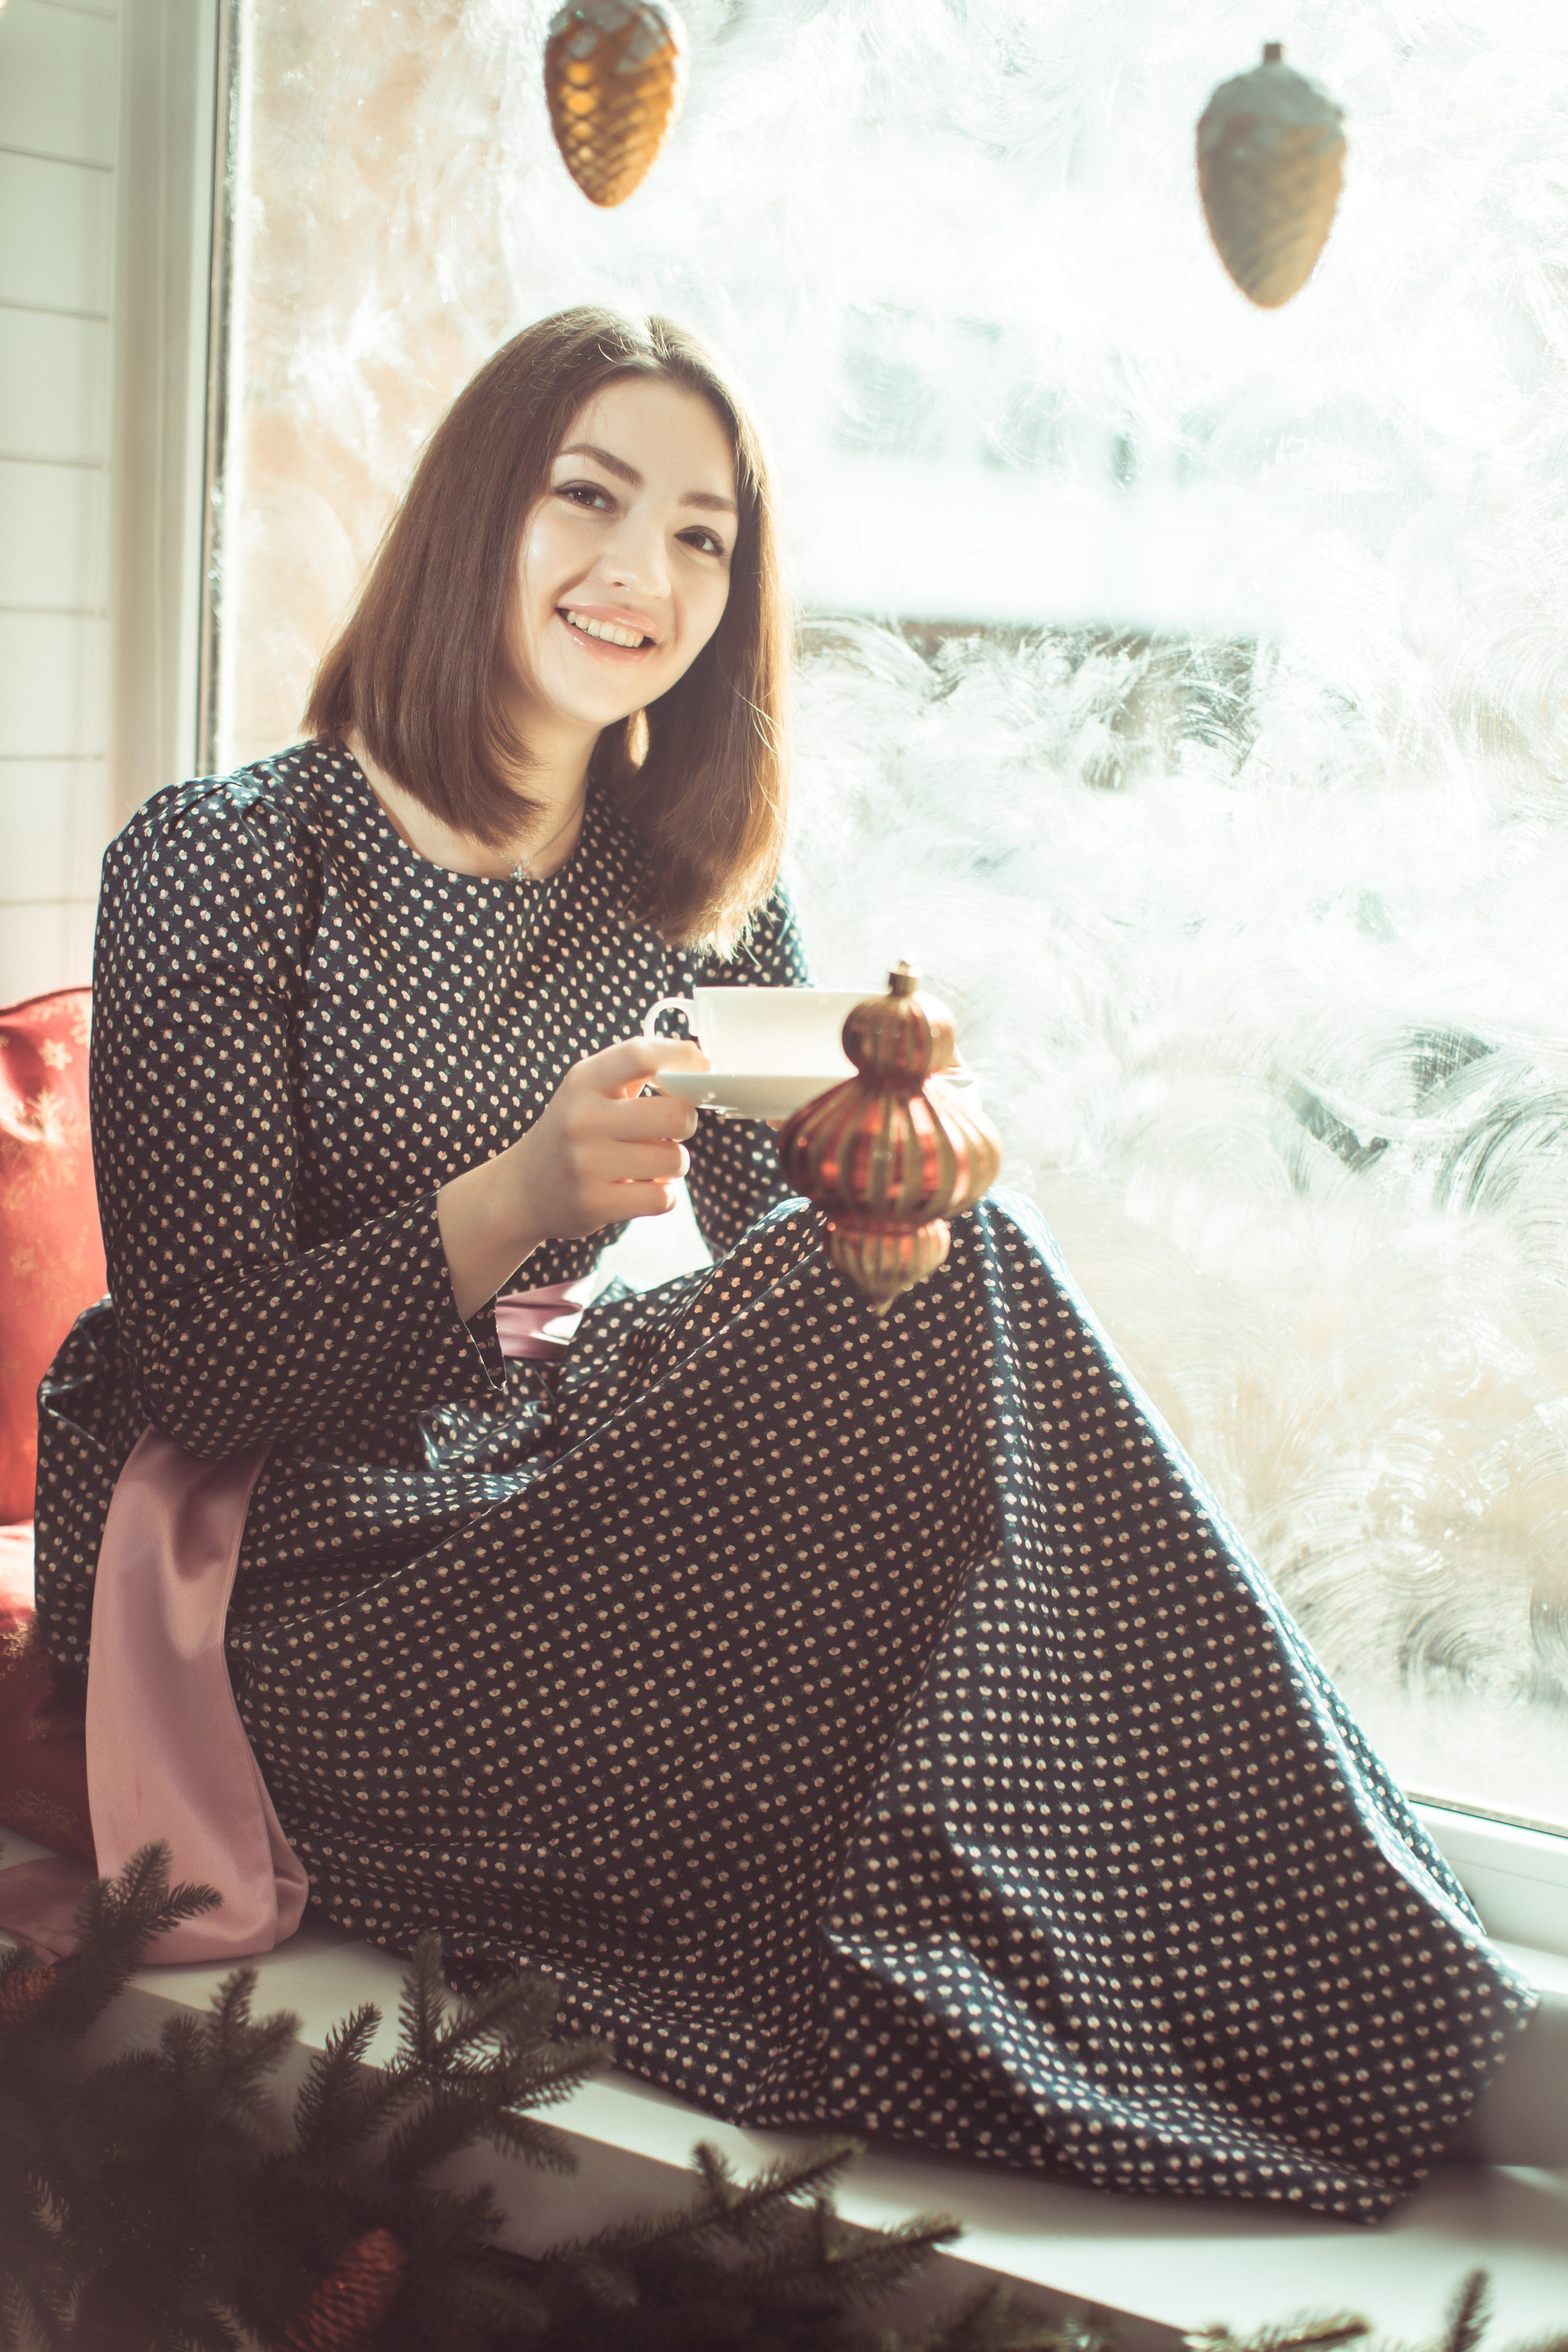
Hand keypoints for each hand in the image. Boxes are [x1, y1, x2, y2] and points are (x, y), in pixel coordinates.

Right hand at [509, 1037, 703, 1243]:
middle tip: (674, 1128)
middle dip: (687, 1122)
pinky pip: (663, 1197)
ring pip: (674, 1159)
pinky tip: (643, 1189)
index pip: (641, 1055)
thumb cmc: (573, 1132)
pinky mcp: (595, 1204)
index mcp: (583, 1082)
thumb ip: (636, 1071)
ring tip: (652, 1162)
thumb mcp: (589, 1090)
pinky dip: (663, 1194)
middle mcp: (582, 1119)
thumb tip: (698, 1059)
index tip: (703, 1070)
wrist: (524, 1188)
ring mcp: (586, 1164)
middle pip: (675, 1114)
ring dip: (674, 1162)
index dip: (683, 1059)